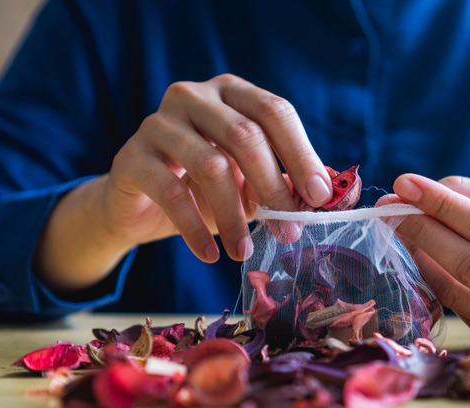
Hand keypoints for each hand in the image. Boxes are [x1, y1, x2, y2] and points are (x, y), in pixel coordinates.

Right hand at [35, 74, 331, 290]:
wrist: (140, 205)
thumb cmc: (204, 189)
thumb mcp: (250, 183)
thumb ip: (288, 183)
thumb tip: (338, 194)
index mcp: (230, 92)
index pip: (274, 112)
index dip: (301, 155)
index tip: (320, 197)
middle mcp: (193, 96)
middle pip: (245, 135)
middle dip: (273, 187)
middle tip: (289, 231)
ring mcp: (158, 123)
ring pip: (210, 165)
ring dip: (234, 216)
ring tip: (244, 251)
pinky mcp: (131, 156)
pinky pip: (171, 192)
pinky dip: (195, 228)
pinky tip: (210, 254)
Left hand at [378, 174, 469, 352]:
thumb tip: (418, 191)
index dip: (445, 206)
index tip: (406, 183)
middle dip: (425, 231)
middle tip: (391, 206)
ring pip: (459, 293)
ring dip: (420, 255)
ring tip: (398, 227)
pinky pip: (458, 309)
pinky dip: (431, 277)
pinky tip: (418, 254)